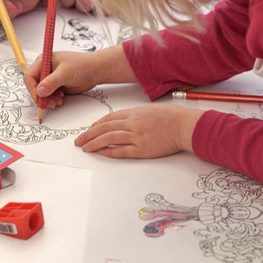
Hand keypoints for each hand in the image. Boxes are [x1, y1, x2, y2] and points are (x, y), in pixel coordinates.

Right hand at [24, 51, 104, 108]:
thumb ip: (51, 82)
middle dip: (41, 96)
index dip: (32, 89)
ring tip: (57, 102)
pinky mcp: (56, 86)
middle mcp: (45, 69)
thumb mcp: (65, 73)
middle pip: (34, 86)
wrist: (95, 70)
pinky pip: (48, 96)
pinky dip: (52, 100)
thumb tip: (39, 91)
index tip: (39, 98)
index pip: (30, 77)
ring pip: (41, 93)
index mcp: (43, 61)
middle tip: (49, 104)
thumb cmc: (81, 66)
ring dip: (47, 100)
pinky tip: (60, 100)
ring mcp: (50, 78)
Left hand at [74, 105, 203, 158]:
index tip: (88, 130)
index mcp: (133, 113)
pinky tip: (102, 152)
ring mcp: (137, 136)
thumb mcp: (149, 110)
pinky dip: (111, 152)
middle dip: (88, 134)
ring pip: (109, 139)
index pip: (108, 119)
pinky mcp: (143, 149)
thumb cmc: (171, 117)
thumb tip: (121, 122)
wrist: (185, 126)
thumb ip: (135, 115)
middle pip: (104, 128)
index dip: (96, 125)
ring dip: (94, 143)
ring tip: (85, 148)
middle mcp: (132, 123)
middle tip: (78, 140)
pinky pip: (123, 151)